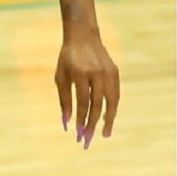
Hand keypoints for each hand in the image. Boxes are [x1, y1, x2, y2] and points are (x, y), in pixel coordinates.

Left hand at [55, 33, 119, 148]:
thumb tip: (66, 124)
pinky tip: (108, 117)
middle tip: (88, 140)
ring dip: (108, 119)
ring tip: (105, 134)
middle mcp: (96, 73)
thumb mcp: (61, 77)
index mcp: (80, 73)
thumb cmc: (68, 58)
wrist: (83, 35)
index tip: (78, 134)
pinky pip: (116, 94)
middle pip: (97, 105)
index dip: (81, 119)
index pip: (83, 102)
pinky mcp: (115, 71)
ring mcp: (108, 72)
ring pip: (111, 101)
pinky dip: (113, 107)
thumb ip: (64, 100)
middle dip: (93, 124)